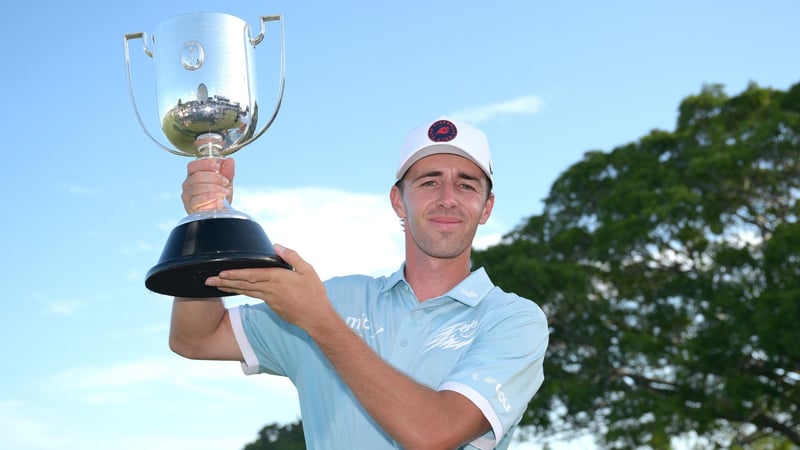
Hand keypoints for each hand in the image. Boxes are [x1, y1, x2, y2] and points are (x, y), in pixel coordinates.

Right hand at [181, 158, 234, 213]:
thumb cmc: (220, 197)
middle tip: (225, 182)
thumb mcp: (226, 183)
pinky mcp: (189, 206)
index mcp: (194, 175)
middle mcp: (188, 184)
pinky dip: (207, 198)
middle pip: (196, 176)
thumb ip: (227, 172)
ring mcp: (187, 195)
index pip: (193, 166)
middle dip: (214, 178)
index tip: (217, 165)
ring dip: (214, 188)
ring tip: (224, 192)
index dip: (204, 164)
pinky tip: (216, 199)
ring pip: (196, 187)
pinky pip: (196, 200)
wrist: (220, 214)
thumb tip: (229, 160)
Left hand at [204, 245, 333, 330]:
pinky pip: (252, 296)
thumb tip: (277, 246)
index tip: (221, 272)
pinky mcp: (271, 305)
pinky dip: (241, 292)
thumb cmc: (313, 293)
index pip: (252, 274)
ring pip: (245, 291)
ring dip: (229, 287)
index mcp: (278, 278)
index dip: (235, 273)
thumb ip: (292, 257)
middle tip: (208, 280)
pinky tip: (235, 289)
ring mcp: (269, 299)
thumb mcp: (307, 270)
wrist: (316, 318)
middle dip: (225, 282)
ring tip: (215, 284)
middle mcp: (270, 289)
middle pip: (243, 284)